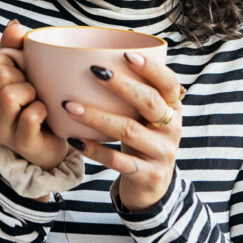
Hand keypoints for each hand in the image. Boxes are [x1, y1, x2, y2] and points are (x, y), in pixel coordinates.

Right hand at [0, 20, 68, 170]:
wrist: (51, 139)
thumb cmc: (31, 100)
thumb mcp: (20, 70)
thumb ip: (14, 47)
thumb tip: (14, 25)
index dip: (8, 58)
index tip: (18, 71)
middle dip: (22, 75)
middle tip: (30, 88)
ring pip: (10, 95)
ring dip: (32, 92)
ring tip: (36, 100)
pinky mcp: (20, 143)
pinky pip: (30, 115)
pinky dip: (42, 109)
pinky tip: (44, 114)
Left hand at [61, 52, 183, 210]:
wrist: (154, 186)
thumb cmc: (142, 139)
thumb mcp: (145, 117)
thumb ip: (133, 94)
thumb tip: (93, 58)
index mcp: (173, 108)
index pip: (168, 83)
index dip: (151, 68)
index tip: (126, 55)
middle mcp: (172, 128)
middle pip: (149, 102)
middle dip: (121, 85)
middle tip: (93, 71)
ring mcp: (162, 153)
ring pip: (128, 131)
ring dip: (97, 116)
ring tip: (69, 106)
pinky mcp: (148, 175)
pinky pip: (117, 161)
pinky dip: (94, 150)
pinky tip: (75, 140)